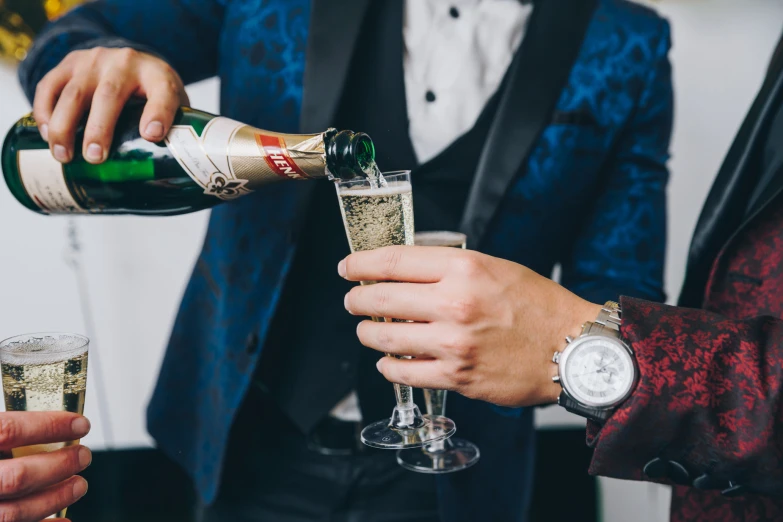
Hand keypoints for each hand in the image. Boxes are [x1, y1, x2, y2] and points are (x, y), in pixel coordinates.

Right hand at [0, 412, 90, 520]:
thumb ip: (9, 429)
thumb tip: (51, 419)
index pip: (9, 430)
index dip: (49, 425)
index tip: (80, 424)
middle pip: (19, 477)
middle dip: (60, 466)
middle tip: (85, 456)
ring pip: (16, 512)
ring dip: (56, 498)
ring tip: (79, 485)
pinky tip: (64, 521)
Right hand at [33, 47, 188, 163]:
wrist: (131, 63)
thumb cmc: (153, 95)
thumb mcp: (171, 109)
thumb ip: (171, 134)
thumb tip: (165, 180)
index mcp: (159, 77)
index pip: (163, 93)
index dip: (158, 113)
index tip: (152, 135)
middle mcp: (126, 63)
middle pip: (109, 94)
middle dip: (99, 128)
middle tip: (94, 158)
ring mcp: (95, 60)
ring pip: (75, 92)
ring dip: (65, 126)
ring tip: (63, 156)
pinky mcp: (69, 63)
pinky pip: (50, 86)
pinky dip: (44, 111)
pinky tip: (47, 135)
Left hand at [339, 246, 601, 407]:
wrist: (571, 349)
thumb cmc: (537, 306)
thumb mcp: (494, 267)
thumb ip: (448, 267)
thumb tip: (403, 271)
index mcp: (463, 268)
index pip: (392, 261)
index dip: (360, 264)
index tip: (347, 267)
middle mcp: (454, 303)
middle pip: (379, 299)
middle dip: (356, 300)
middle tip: (353, 301)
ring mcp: (453, 343)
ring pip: (384, 338)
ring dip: (367, 333)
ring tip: (367, 330)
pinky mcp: (456, 376)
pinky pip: (402, 372)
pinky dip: (388, 366)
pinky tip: (389, 361)